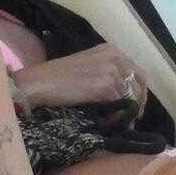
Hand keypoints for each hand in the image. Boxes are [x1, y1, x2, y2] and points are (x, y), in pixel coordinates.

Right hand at [13, 44, 145, 111]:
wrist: (36, 85)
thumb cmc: (55, 80)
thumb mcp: (86, 69)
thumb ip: (106, 75)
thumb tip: (125, 98)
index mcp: (111, 50)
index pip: (138, 73)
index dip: (139, 93)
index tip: (133, 109)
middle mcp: (115, 56)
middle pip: (139, 84)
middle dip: (136, 104)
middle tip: (129, 120)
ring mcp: (111, 69)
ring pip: (130, 97)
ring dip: (124, 113)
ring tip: (114, 124)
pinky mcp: (105, 84)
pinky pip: (120, 106)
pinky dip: (115, 117)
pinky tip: (105, 123)